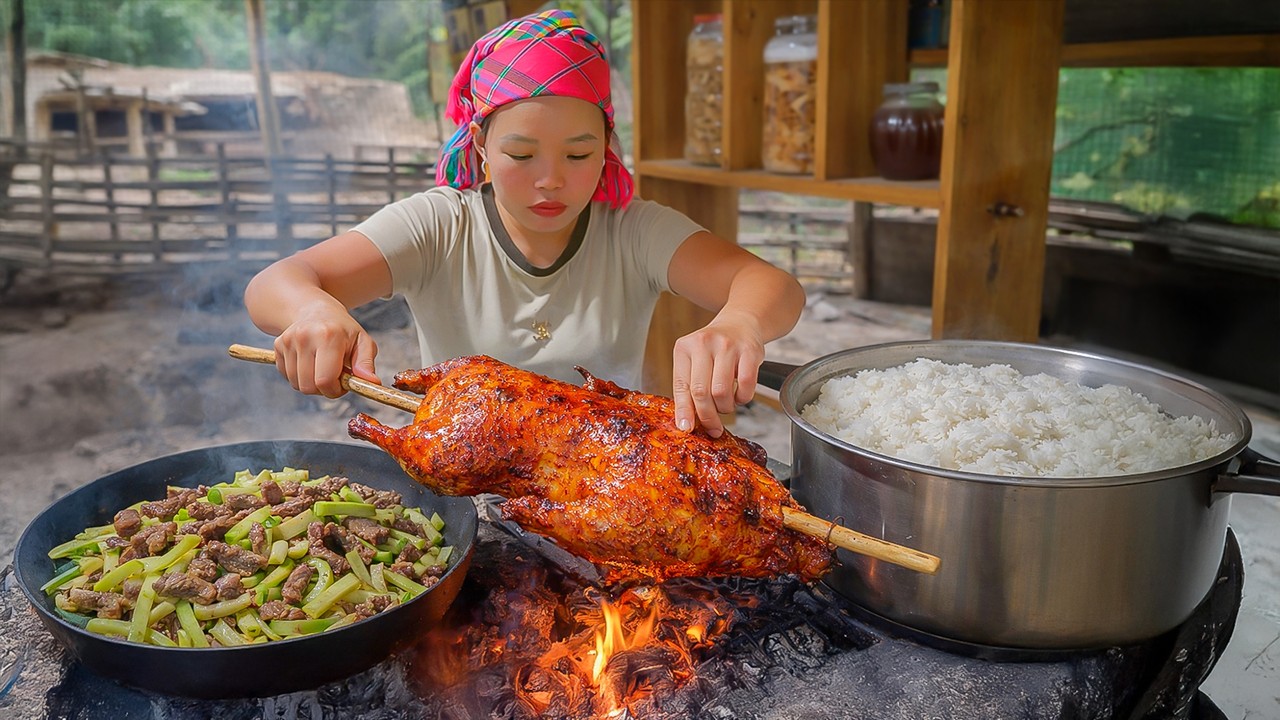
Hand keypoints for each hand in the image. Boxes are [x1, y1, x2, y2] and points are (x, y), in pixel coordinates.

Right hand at [272, 298, 379, 396]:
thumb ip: (366, 363)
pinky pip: (286, 376)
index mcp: (329, 336)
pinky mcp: (278, 345)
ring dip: (311, 383)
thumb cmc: (342, 329)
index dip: (334, 391)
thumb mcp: (362, 342)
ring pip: (296, 384)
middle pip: (308, 386)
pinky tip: (309, 363)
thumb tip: (372, 382)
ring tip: (322, 368)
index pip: (325, 380)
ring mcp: (288, 340)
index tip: (342, 385)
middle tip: (333, 377)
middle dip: (323, 389)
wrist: (316, 310)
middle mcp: (305, 336)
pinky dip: (299, 376)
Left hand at [671, 316, 763, 437]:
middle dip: (707, 416)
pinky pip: (746, 386)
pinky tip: (739, 395)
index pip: (681, 386)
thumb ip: (689, 386)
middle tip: (713, 427)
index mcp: (684, 348)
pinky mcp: (749, 351)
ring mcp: (727, 346)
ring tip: (726, 404)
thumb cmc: (714, 348)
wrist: (741, 322)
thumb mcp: (694, 360)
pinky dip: (742, 399)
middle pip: (701, 392)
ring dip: (725, 407)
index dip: (684, 411)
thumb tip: (686, 422)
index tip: (687, 428)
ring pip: (722, 392)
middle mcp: (704, 343)